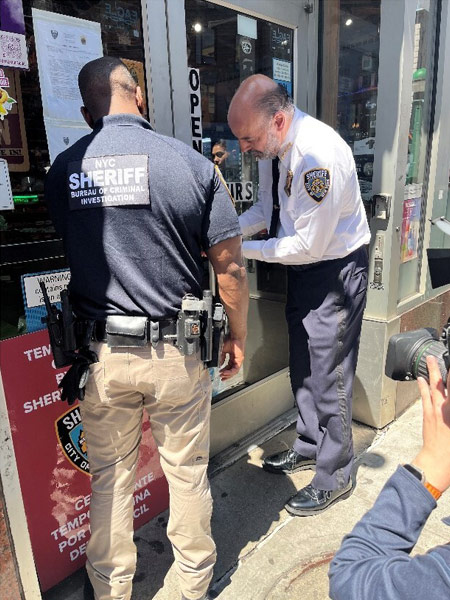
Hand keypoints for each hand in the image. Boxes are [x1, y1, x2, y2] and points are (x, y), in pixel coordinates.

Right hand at [219, 336, 244, 380]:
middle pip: (232, 371)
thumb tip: (219, 364)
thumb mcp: (223, 350)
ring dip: (228, 374)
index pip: (229, 367)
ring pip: (234, 371)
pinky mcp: (240, 360)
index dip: (224, 372)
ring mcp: (238, 361)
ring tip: (223, 375)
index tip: (220, 374)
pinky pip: (235, 369)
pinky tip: (225, 372)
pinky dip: (230, 372)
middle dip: (226, 376)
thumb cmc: (230, 340)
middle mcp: (236, 360)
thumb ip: (221, 357)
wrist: (235, 336)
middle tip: (222, 378)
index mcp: (232, 358)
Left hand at [412, 355, 449, 492]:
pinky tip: (421, 379)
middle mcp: (446, 409)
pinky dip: (423, 387)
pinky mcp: (428, 416)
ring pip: (434, 388)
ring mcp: (436, 411)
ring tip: (430, 360)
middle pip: (445, 384)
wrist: (437, 463)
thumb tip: (448, 403)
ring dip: (432, 373)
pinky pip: (424, 397)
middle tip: (438, 357)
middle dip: (442, 370)